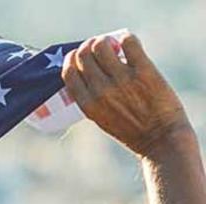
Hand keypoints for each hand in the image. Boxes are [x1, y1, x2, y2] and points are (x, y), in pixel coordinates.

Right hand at [62, 33, 190, 156]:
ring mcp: (122, 79)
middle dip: (87, 46)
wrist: (161, 139)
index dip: (71, 59)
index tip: (77, 55)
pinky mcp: (144, 71)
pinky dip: (127, 39)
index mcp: (88, 104)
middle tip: (97, 45)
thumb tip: (89, 72)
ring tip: (112, 43)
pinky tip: (128, 43)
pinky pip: (129, 43)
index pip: (69, 72)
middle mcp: (101, 90)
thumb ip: (92, 99)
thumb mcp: (101, 119)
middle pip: (84, 55)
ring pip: (102, 45)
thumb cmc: (131, 131)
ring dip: (104, 40)